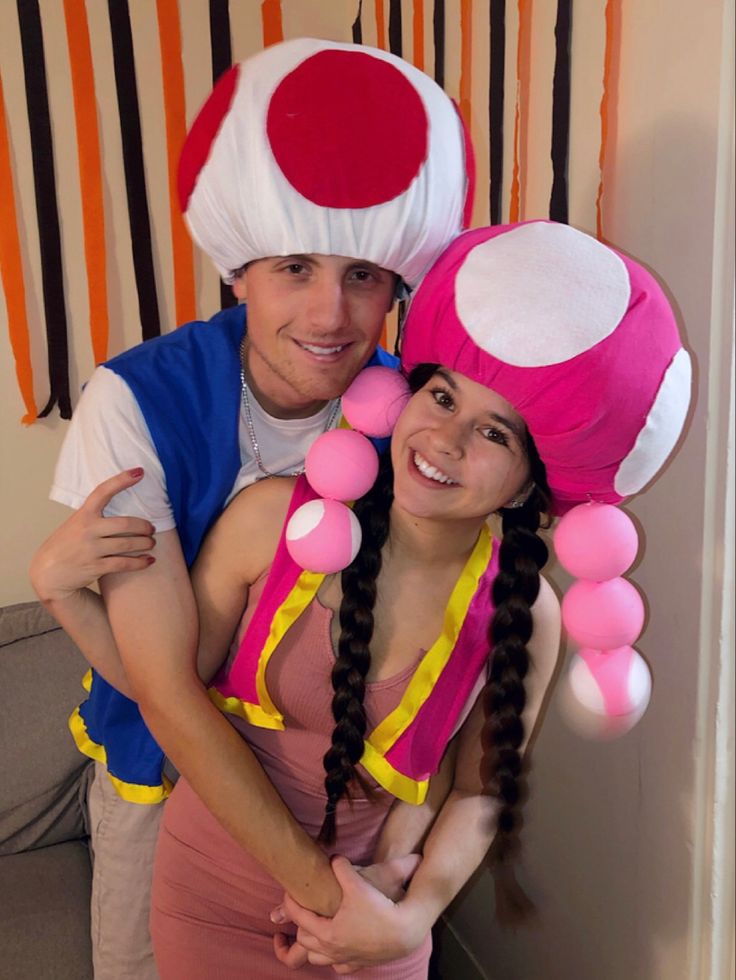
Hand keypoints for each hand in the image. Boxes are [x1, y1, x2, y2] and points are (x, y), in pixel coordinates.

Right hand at [30, 470, 155, 601]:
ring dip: (145, 543)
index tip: (139, 472)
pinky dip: (140, 562)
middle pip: (124, 524)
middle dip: (143, 526)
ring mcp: (91, 549)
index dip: (122, 480)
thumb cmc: (66, 545)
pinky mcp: (96, 567)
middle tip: (151, 528)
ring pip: (127, 544)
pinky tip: (149, 560)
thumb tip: (119, 502)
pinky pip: (124, 563)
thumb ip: (93, 515)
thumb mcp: (75, 524)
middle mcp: (87, 530)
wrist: (49, 573)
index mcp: (83, 515)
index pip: (103, 492)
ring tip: (151, 542)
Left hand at [273, 856, 428, 970]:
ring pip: (317, 959)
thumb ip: (341, 868)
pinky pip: (338, 967)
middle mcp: (332, 950)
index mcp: (327, 932)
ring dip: (312, 945)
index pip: (299, 918)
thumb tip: (333, 858)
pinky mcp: (359, 964)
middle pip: (304, 940)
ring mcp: (345, 960)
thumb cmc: (379, 908)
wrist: (405, 931)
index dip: (290, 903)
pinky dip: (332, 958)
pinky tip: (336, 948)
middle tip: (301, 908)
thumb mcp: (358, 883)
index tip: (288, 892)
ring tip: (314, 930)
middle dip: (299, 924)